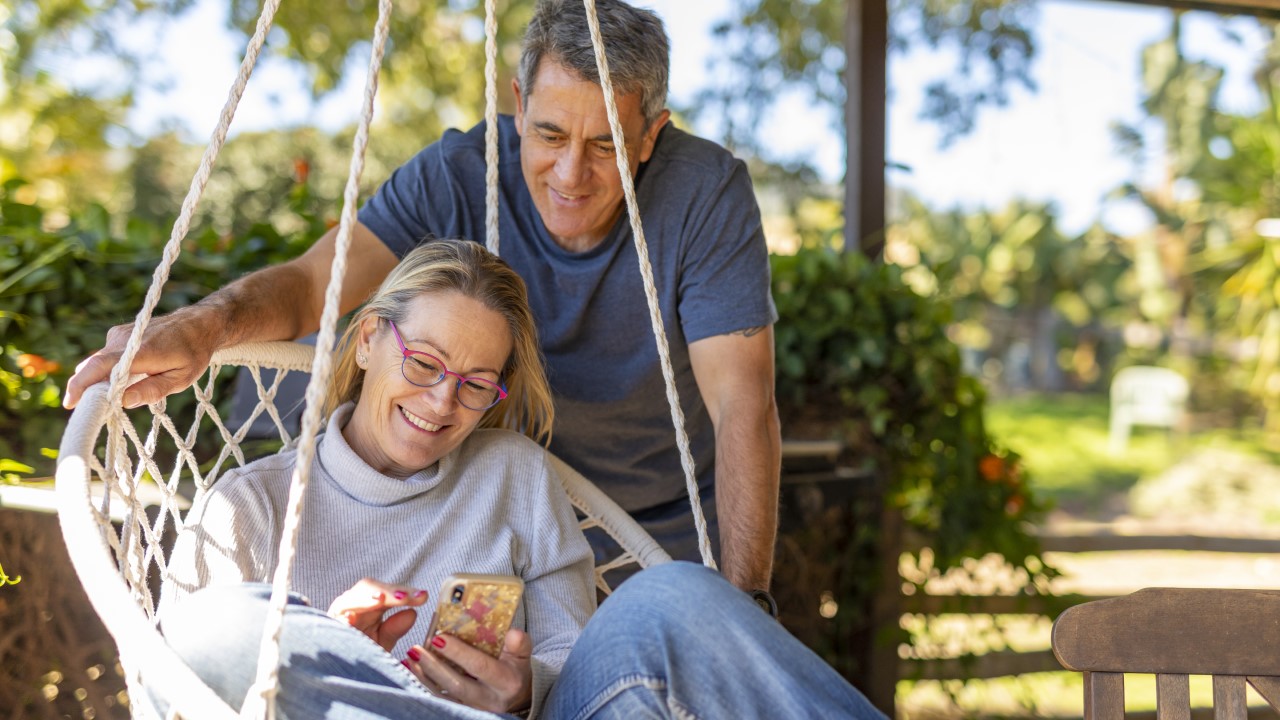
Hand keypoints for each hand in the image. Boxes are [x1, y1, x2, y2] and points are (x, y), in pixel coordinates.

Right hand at [63, 308, 219, 409]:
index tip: (70, 403)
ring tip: (108, 400)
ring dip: (97, 382)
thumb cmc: (193, 353)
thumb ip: (153, 390)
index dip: (82, 384)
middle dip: (86, 390)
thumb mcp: (181, 379)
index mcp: (140, 351)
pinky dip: (105, 372)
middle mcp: (123, 340)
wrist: (198, 324)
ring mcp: (118, 335)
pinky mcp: (117, 335)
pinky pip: (105, 357)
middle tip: (90, 412)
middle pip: (93, 366)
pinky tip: (119, 383)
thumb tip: (123, 401)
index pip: (101, 366)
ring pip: (98, 363)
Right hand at [328, 578, 429, 652]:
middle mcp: (353, 604)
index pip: (389, 592)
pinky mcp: (325, 628)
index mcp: (370, 603)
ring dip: (365, 600)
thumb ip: (394, 629)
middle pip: (370, 588)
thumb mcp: (383, 642)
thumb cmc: (364, 652)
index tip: (423, 596)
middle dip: (389, 592)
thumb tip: (412, 614)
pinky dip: (340, 620)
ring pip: (350, 600)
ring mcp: (337, 614)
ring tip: (380, 601)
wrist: (340, 671)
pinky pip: (331, 622)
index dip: (405, 593)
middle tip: (406, 597)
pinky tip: (349, 619)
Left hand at [404, 628, 532, 713]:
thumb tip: (513, 633)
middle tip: (416, 648)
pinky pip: (439, 701)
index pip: (480, 667)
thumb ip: (520, 644)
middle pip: (457, 684)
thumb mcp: (523, 656)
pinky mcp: (460, 712)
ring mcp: (473, 709)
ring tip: (410, 656)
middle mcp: (489, 699)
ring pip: (444, 696)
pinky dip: (424, 686)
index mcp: (506, 682)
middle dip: (435, 666)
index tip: (439, 638)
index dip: (459, 653)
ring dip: (424, 677)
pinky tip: (413, 671)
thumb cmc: (515, 671)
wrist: (516, 700)